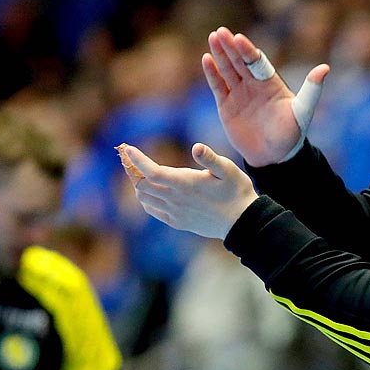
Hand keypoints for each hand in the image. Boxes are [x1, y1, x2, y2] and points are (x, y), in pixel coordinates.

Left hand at [118, 142, 257, 239]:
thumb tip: (197, 147)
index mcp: (185, 184)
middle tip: (132, 160)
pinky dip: (147, 200)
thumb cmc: (237, 191)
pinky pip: (153, 211)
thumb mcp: (229, 170)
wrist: (242, 222)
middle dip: (134, 171)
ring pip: (145, 199)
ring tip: (141, 174)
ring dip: (140, 186)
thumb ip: (211, 158)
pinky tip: (151, 193)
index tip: (128, 148)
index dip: (138, 160)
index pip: (152, 172)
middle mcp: (176, 199)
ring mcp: (175, 213)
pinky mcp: (178, 222)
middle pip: (142, 185)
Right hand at [204, 27, 329, 166]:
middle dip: (230, 47)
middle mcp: (254, 84)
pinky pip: (218, 86)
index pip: (257, 62)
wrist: (274, 157)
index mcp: (270, 82)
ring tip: (213, 38)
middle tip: (221, 32)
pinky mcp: (226, 105)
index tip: (239, 38)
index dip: (248, 50)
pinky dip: (212, 73)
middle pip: (240, 61)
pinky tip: (206, 59)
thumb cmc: (291, 134)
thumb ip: (312, 89)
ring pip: (228, 69)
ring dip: (220, 54)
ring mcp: (239, 93)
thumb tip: (325, 68)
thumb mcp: (303, 111)